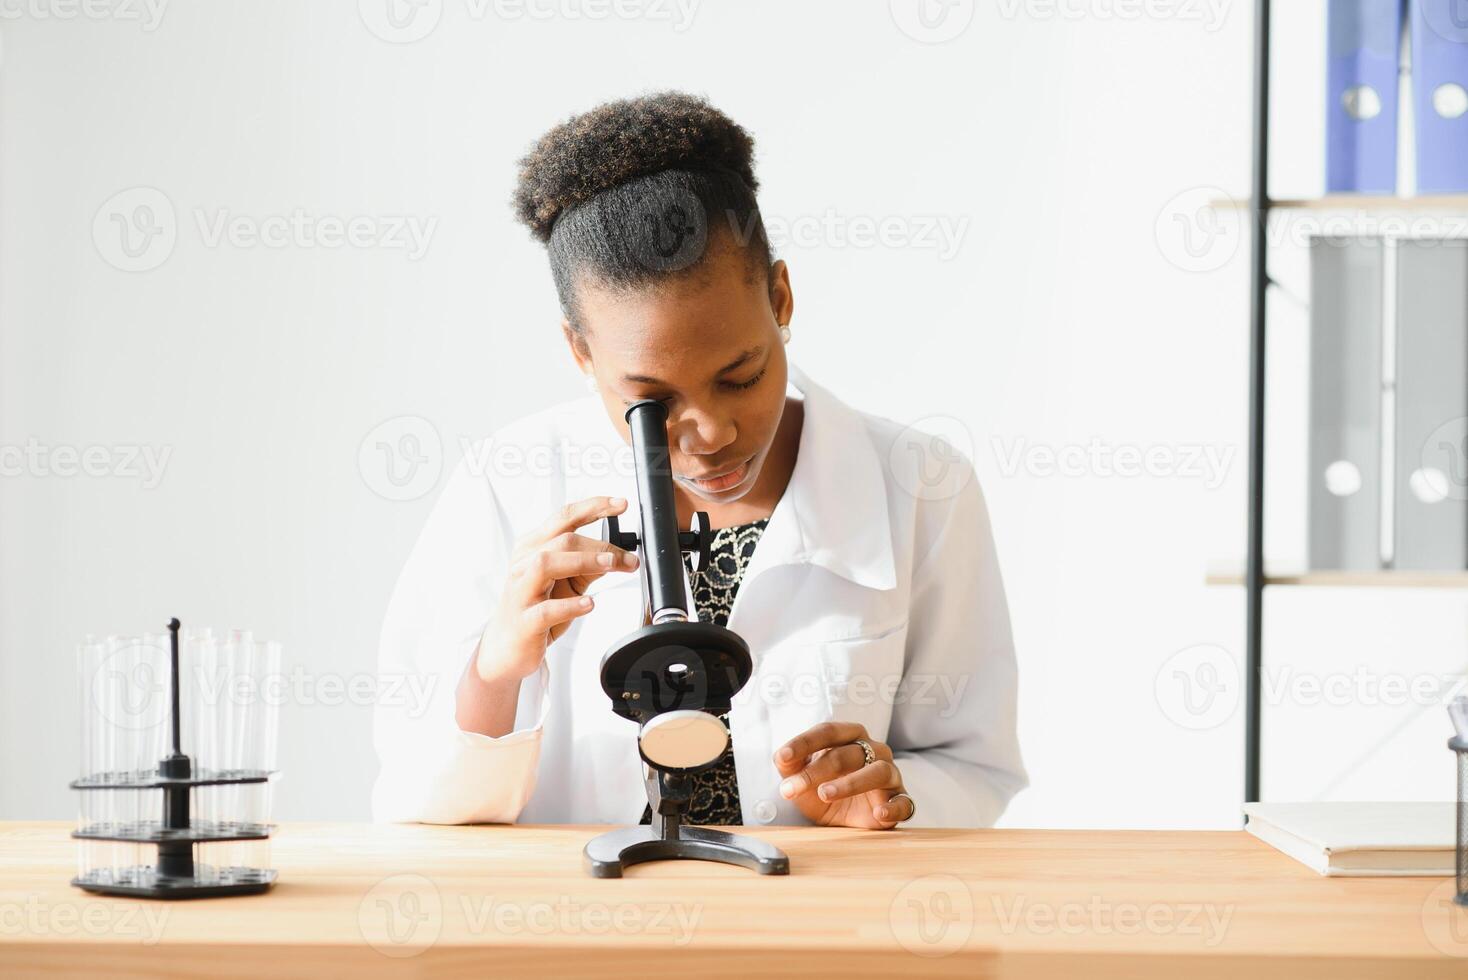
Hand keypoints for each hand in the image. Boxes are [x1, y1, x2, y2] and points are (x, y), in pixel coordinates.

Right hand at [475, 495, 639, 685]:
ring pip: (547, 563)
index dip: (594, 507)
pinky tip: (590, 604)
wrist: (507, 647)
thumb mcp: (566, 583)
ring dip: (582, 561)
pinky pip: (546, 609)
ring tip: (609, 566)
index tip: (621, 504)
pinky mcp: (524, 621)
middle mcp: (524, 563)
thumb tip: (620, 555)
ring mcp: (521, 591)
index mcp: (533, 547)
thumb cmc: (535, 608)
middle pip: (562, 540)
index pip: (564, 517)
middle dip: (600, 546)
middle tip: (627, 558)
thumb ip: (588, 567)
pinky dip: (570, 605)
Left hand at [773, 722, 912, 829]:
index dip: (805, 742)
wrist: (845, 817)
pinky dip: (893, 807)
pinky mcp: (900, 801)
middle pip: (848, 753)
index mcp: (851, 737)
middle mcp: (874, 751)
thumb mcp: (801, 776)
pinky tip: (879, 813)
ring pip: (878, 771)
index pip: (829, 731)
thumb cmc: (825, 787)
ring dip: (851, 783)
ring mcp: (890, 775)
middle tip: (792, 788)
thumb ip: (790, 764)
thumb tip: (781, 757)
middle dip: (816, 770)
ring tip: (826, 794)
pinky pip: (903, 802)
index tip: (782, 757)